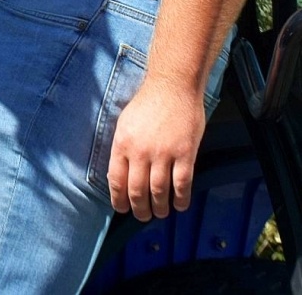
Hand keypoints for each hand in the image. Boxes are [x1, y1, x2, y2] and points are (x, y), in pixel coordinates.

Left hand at [106, 79, 204, 221]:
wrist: (173, 86)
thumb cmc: (147, 103)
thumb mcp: (125, 124)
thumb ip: (123, 149)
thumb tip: (120, 175)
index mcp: (122, 144)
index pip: (116, 181)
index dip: (119, 200)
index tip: (122, 209)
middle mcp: (140, 152)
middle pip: (137, 191)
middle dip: (139, 210)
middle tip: (143, 216)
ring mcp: (164, 153)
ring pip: (159, 192)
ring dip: (160, 208)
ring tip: (161, 213)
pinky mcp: (185, 153)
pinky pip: (182, 184)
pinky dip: (181, 199)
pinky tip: (180, 204)